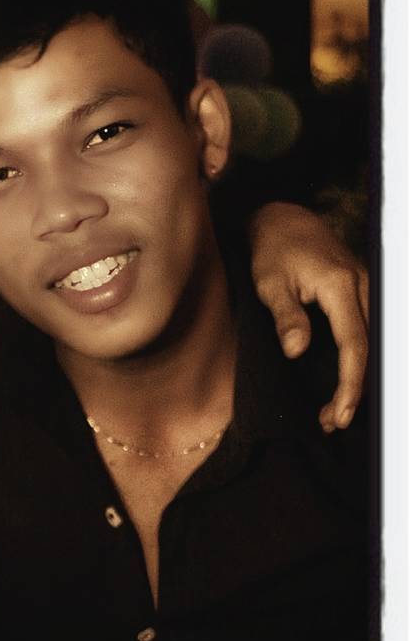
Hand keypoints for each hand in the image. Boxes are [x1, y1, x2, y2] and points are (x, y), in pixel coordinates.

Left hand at [249, 202, 368, 430]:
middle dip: (354, 389)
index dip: (350, 383)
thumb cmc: (270, 249)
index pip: (354, 344)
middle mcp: (362, 285)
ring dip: (357, 376)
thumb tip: (297, 351)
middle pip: (370, 347)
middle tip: (331, 421)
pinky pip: (366, 330)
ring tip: (333, 410)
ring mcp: (365, 286)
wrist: (282, 218)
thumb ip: (285, 316)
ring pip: (372, 340)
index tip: (340, 413)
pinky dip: (357, 358)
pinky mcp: (360, 291)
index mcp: (340, 285)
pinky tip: (342, 379)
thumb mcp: (268, 283)